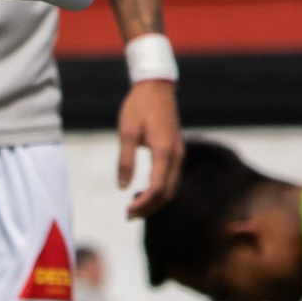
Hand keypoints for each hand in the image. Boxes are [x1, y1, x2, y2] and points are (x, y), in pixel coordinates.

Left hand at [116, 77, 182, 216]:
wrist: (156, 86)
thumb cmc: (139, 106)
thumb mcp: (127, 132)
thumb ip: (125, 160)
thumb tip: (122, 187)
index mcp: (164, 151)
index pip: (157, 189)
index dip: (143, 204)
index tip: (127, 211)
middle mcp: (176, 155)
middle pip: (167, 193)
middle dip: (150, 207)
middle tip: (129, 214)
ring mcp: (179, 153)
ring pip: (172, 187)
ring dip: (155, 200)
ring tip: (135, 206)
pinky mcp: (176, 150)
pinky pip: (172, 177)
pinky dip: (160, 189)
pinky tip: (144, 191)